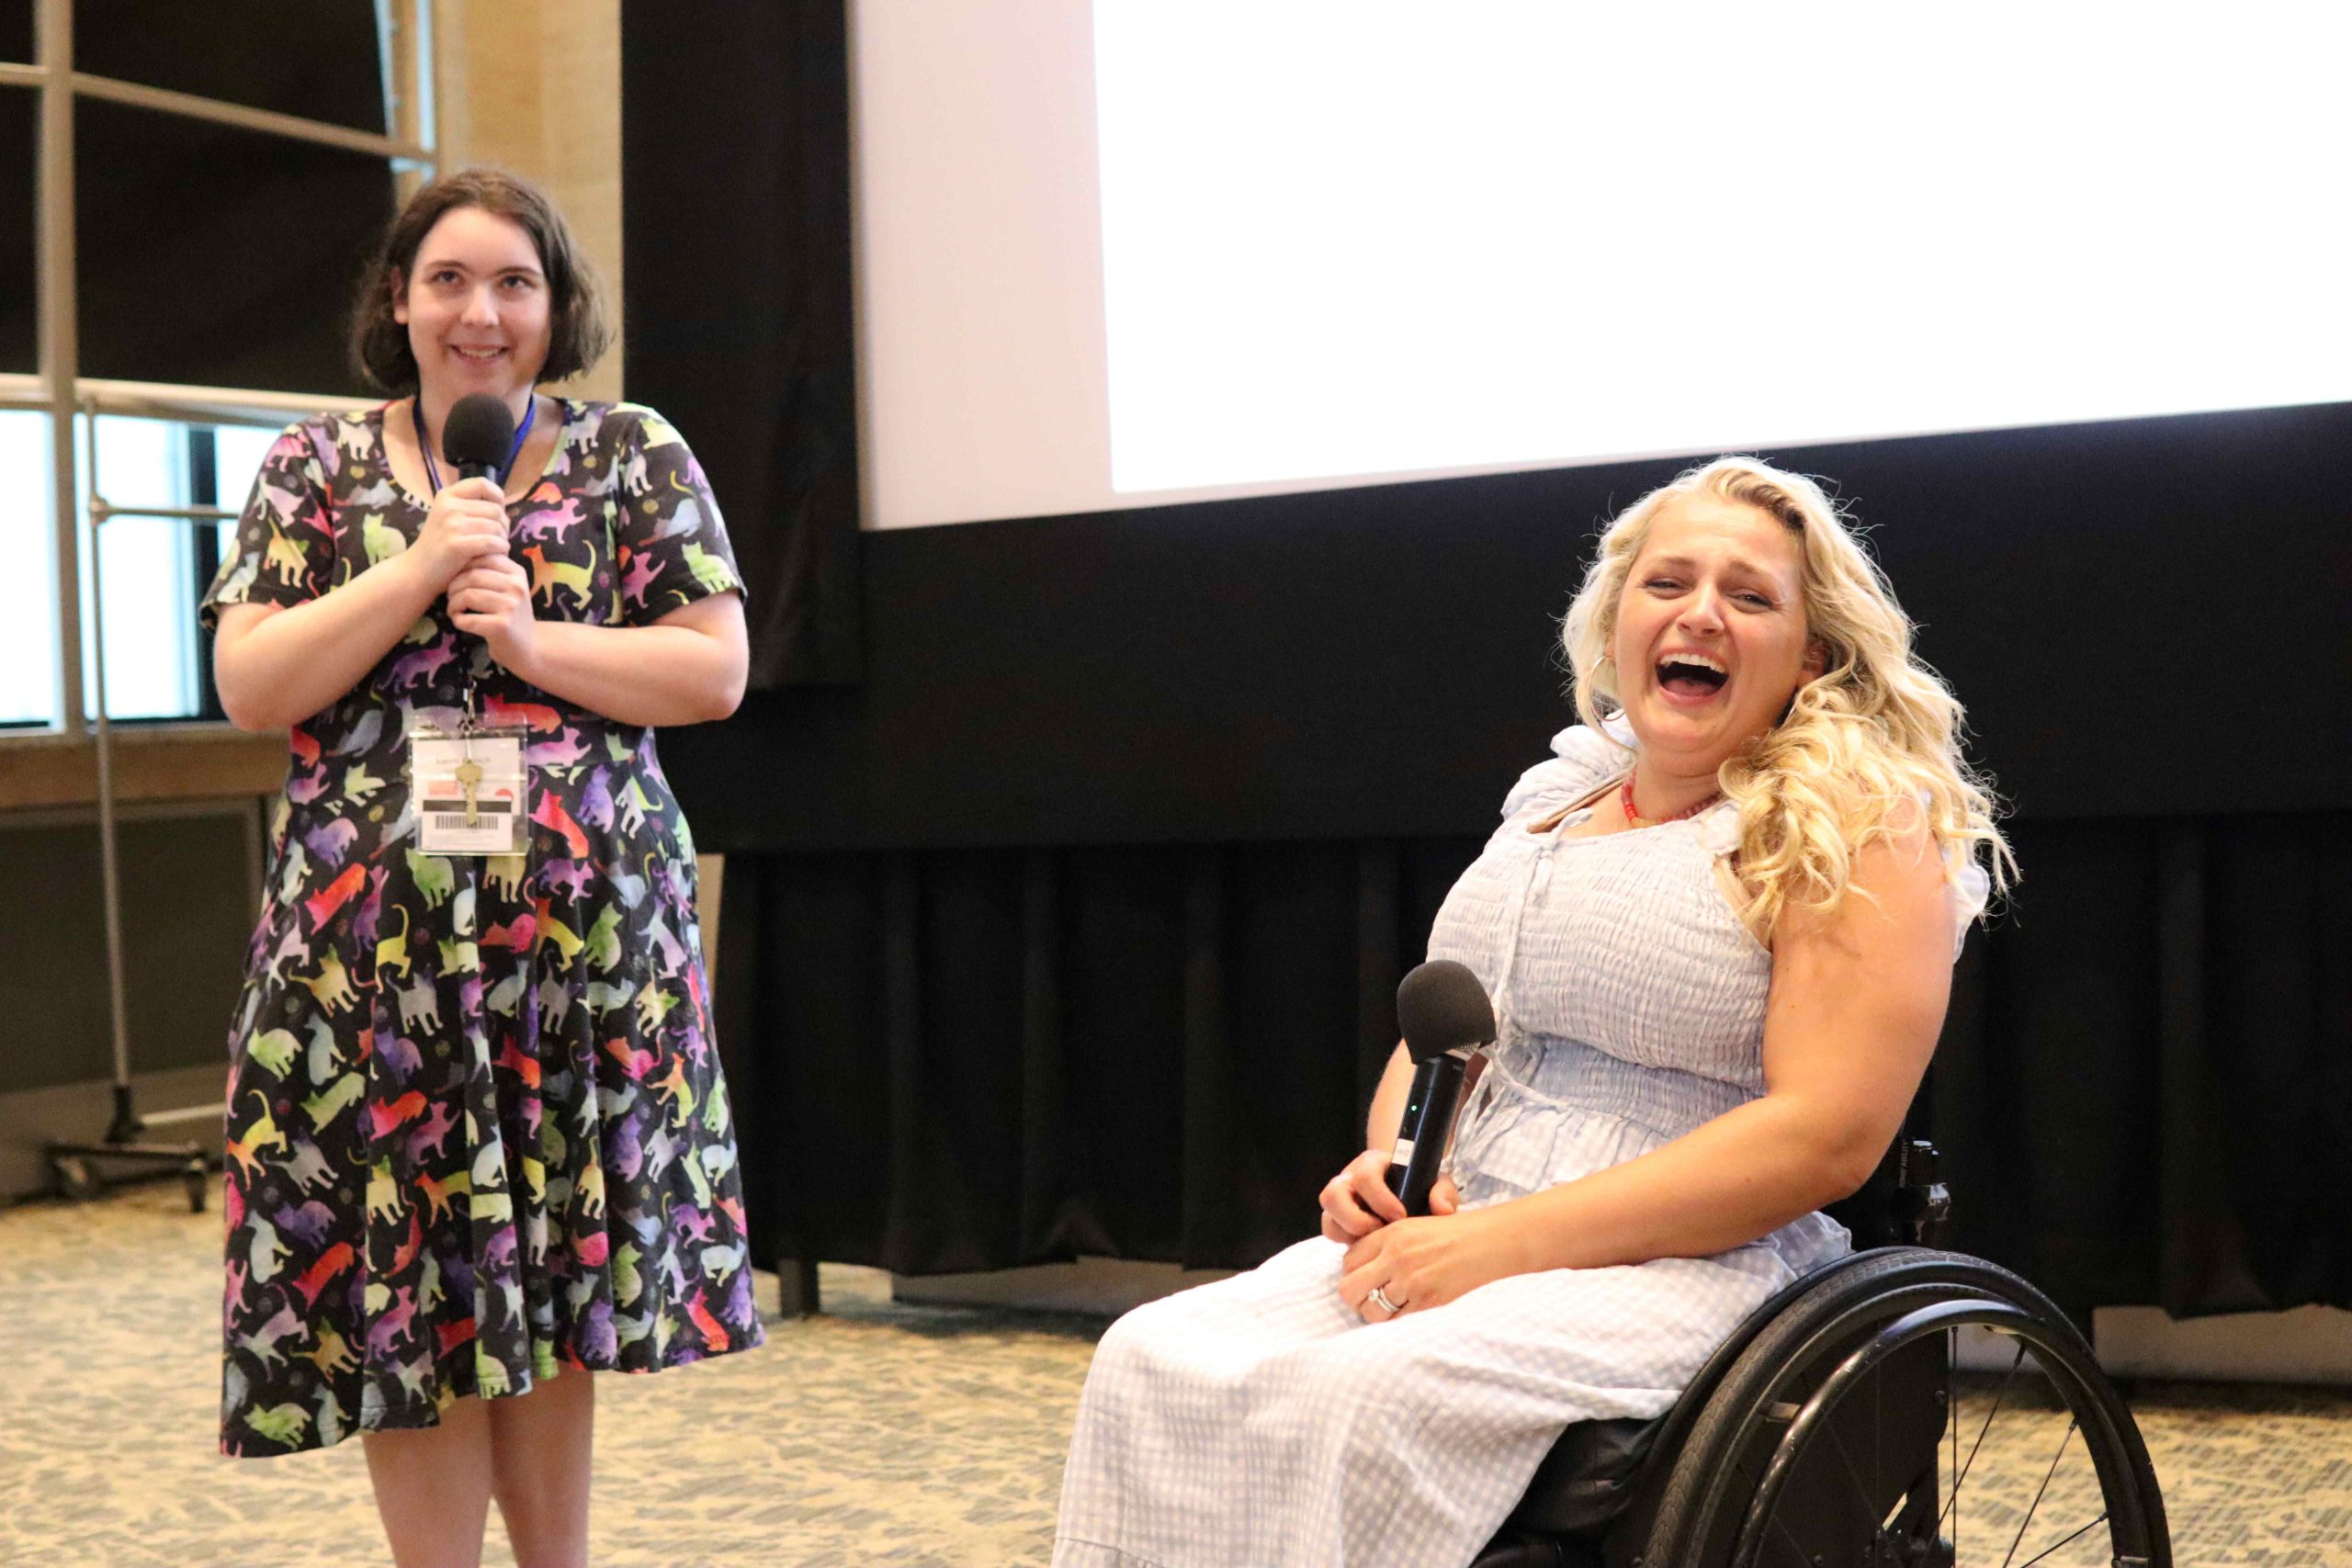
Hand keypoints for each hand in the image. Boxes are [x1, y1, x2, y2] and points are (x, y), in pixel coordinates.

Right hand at [411, 476, 508, 590]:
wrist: (416, 571)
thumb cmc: (440, 546)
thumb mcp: (449, 518)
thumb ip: (470, 508)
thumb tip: (502, 506)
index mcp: (447, 496)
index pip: (482, 484)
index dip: (497, 497)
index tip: (499, 513)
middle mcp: (448, 506)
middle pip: (495, 509)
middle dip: (504, 525)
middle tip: (499, 538)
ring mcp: (451, 524)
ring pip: (497, 527)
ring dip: (503, 539)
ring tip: (497, 548)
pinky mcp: (456, 544)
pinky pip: (492, 542)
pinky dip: (500, 549)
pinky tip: (497, 554)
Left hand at [447, 555, 537, 670]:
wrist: (528, 647)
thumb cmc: (510, 614)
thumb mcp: (508, 588)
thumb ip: (491, 571)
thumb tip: (462, 552)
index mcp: (517, 572)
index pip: (482, 556)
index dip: (462, 565)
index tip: (458, 578)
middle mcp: (516, 586)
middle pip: (472, 575)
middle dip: (453, 586)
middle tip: (451, 596)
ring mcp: (511, 606)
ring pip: (467, 595)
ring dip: (453, 603)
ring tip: (454, 609)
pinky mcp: (502, 626)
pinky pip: (467, 618)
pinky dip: (458, 620)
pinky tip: (461, 621)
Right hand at [1318, 1146, 1460, 1242]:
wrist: (1410, 1191)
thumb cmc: (1420, 1185)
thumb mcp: (1436, 1183)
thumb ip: (1443, 1192)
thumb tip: (1443, 1210)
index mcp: (1372, 1164)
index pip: (1365, 1176)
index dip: (1380, 1198)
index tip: (1401, 1216)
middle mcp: (1349, 1180)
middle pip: (1332, 1194)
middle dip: (1355, 1219)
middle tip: (1380, 1232)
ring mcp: (1340, 1202)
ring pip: (1328, 1218)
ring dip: (1349, 1234)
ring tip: (1374, 1243)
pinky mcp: (1339, 1222)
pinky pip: (1332, 1234)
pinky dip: (1348, 1244)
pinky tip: (1370, 1248)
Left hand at [1337, 1191, 1511, 1324]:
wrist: (1489, 1243)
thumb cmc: (1454, 1234)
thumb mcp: (1414, 1226)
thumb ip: (1386, 1244)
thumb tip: (1362, 1268)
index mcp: (1391, 1234)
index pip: (1348, 1261)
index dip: (1352, 1273)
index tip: (1364, 1278)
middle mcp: (1396, 1257)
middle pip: (1350, 1289)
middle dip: (1356, 1298)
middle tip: (1369, 1298)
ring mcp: (1411, 1281)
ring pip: (1370, 1311)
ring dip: (1376, 1313)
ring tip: (1389, 1308)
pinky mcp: (1427, 1302)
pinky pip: (1396, 1322)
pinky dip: (1397, 1322)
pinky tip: (1407, 1311)